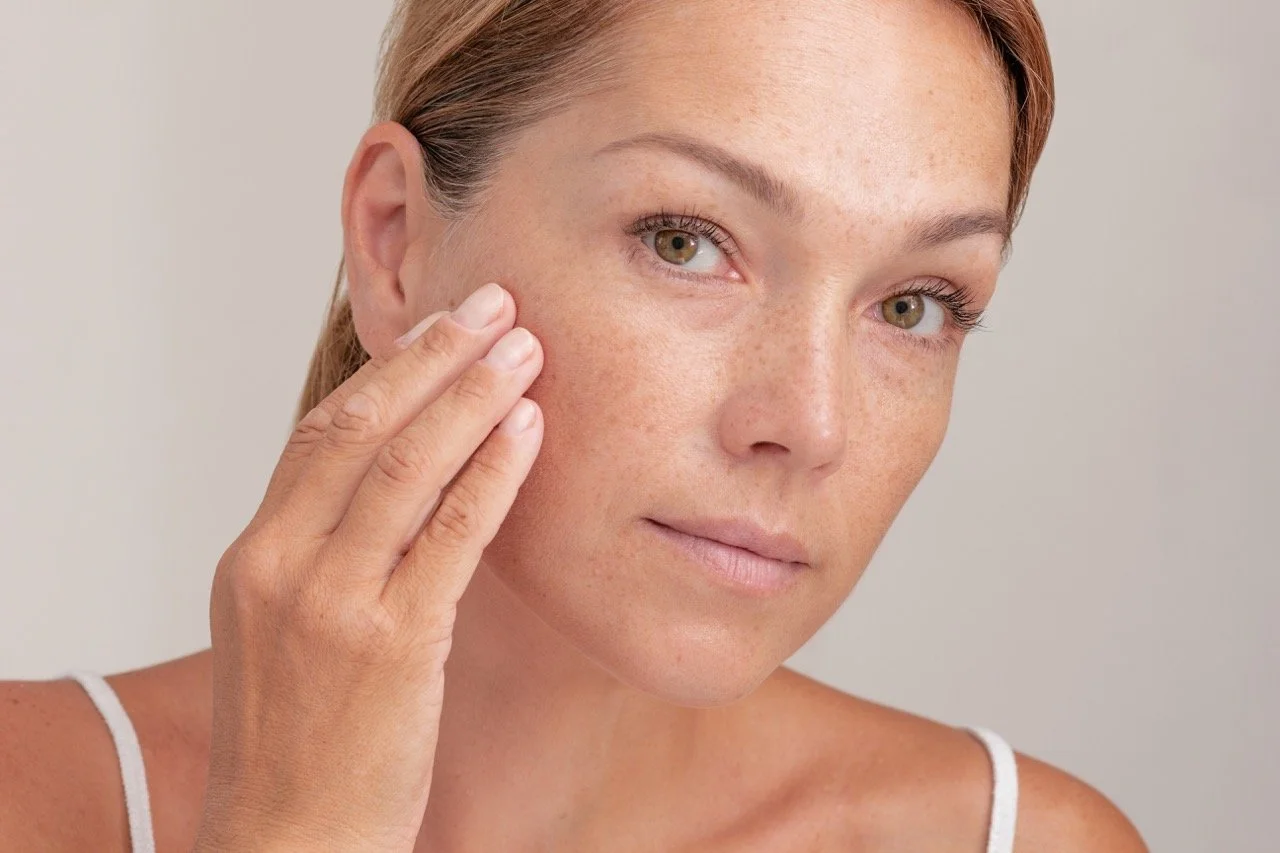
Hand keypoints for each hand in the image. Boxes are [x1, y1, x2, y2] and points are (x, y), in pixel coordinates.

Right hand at [192, 282, 543, 851]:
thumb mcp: (289, 628)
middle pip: (360, 429)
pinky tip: (528, 431)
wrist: (289, 839)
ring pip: (404, 468)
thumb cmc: (302, 738)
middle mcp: (282, 565)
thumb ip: (328, 552)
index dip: (388, 371)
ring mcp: (332, 603)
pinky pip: (450, 536)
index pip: (323, 433)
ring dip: (470, 397)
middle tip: (493, 303)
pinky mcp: (391, 645)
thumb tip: (399, 480)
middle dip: (433, 358)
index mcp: (255, 554)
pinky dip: (491, 474)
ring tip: (524, 347)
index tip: (441, 327)